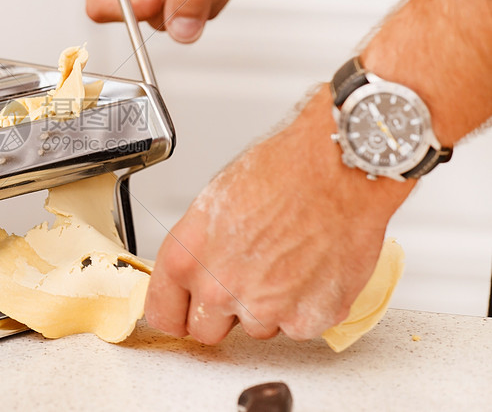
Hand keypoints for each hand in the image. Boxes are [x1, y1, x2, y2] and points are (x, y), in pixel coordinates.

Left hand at [144, 87, 413, 342]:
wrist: (337, 168)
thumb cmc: (281, 172)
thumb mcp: (213, 205)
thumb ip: (199, 252)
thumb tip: (197, 273)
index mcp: (186, 258)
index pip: (163, 313)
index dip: (177, 313)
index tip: (185, 312)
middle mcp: (219, 289)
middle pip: (206, 331)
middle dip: (222, 312)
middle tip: (246, 277)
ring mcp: (263, 309)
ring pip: (257, 328)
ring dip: (268, 306)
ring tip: (286, 259)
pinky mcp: (306, 320)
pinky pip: (297, 327)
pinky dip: (306, 306)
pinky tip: (310, 267)